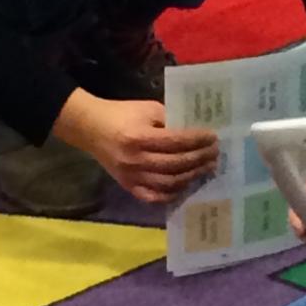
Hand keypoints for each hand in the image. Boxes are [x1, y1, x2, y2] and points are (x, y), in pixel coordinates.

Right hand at [52, 89, 217, 203]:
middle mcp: (135, 161)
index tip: (213, 137)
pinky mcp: (127, 187)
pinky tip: (186, 184)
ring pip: (168, 183)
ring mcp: (131, 177)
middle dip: (199, 159)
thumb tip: (196, 131)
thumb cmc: (122, 113)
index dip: (197, 141)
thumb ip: (171, 120)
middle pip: (175, 164)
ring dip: (191, 176)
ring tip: (206, 168)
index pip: (176, 142)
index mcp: (140, 138)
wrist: (91, 128)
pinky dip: (172, 193)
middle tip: (215, 153)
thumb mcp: (148, 109)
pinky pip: (153, 197)